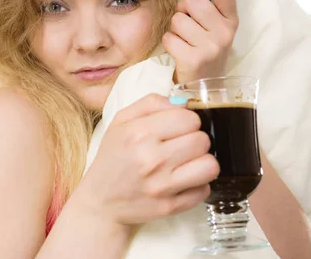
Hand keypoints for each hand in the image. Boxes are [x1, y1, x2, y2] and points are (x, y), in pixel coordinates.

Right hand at [73, 94, 219, 225]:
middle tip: (181, 146)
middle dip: (195, 140)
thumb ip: (152, 103)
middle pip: (202, 141)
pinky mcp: (170, 207)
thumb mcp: (122, 120)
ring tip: (188, 163)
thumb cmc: (114, 156)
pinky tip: (182, 181)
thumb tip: (184, 103)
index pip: (189, 119)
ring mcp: (162, 186)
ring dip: (202, 162)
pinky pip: (204, 190)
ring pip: (210, 166)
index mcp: (139, 133)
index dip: (187, 121)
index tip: (178, 128)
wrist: (101, 201)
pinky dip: (197, 185)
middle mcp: (151, 160)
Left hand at [162, 0, 238, 83]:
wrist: (205, 86)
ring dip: (174, 28)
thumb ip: (208, 5)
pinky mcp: (194, 59)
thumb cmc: (204, 49)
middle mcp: (225, 33)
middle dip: (182, 9)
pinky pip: (169, 37)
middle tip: (186, 23)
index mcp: (231, 20)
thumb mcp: (215, 27)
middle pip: (193, 1)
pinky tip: (179, 50)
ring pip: (177, 19)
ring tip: (184, 40)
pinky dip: (169, 42)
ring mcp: (211, 47)